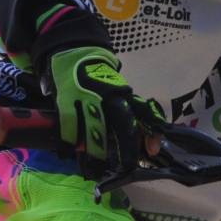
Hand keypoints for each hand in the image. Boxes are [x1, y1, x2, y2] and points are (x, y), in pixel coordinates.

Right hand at [47, 45, 151, 174]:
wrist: (74, 52)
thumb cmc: (99, 80)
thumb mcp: (118, 92)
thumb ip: (130, 112)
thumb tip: (145, 140)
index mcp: (124, 94)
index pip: (144, 115)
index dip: (151, 134)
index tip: (153, 151)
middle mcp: (110, 97)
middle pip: (122, 128)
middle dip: (125, 150)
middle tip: (125, 167)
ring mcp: (87, 97)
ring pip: (95, 131)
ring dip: (96, 153)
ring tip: (95, 168)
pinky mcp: (67, 98)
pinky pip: (70, 125)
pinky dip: (70, 141)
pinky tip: (69, 151)